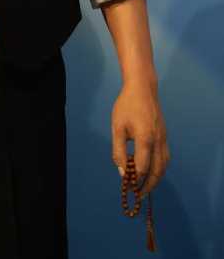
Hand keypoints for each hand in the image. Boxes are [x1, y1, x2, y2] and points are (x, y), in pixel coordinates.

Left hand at [111, 82, 169, 196]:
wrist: (143, 89)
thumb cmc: (127, 106)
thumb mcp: (117, 127)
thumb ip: (118, 150)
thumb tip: (122, 171)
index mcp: (145, 139)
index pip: (142, 167)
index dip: (135, 179)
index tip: (128, 187)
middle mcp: (158, 141)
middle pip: (157, 170)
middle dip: (149, 185)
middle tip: (139, 194)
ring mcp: (164, 138)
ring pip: (164, 165)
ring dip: (156, 178)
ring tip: (146, 186)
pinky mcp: (165, 136)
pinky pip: (165, 157)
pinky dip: (160, 168)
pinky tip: (152, 170)